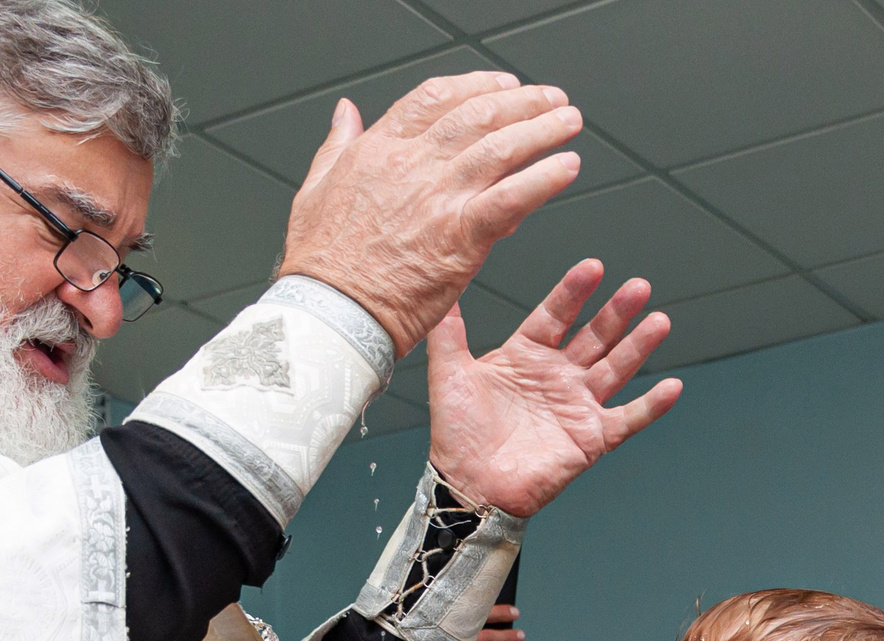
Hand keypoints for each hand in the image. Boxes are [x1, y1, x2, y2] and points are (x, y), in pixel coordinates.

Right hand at [280, 74, 583, 356]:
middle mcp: (413, 165)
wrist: (331, 313)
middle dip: (522, 101)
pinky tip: (567, 167)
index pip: (435, 98)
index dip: (475, 85)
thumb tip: (345, 111)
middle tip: (550, 99)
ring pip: (501, 148)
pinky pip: (512, 199)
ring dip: (542, 130)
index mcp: (379, 150)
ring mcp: (439, 198)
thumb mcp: (315, 188)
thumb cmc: (322, 266)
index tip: (501, 84)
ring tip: (568, 122)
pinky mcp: (461, 236)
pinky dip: (543, 179)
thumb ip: (337, 143)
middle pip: (478, 115)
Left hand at [427, 261, 680, 516]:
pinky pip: (628, 419)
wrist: (468, 485)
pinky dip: (651, 406)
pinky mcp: (591, 438)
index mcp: (526, 357)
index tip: (592, 267)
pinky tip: (672, 387)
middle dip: (617, 312)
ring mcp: (577, 406)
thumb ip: (449, 333)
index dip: (574, 292)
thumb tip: (441, 293)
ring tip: (659, 321)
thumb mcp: (450, 374)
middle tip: (638, 286)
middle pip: (595, 336)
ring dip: (639, 346)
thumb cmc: (457, 436)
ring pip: (616, 369)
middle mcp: (557, 377)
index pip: (556, 315)